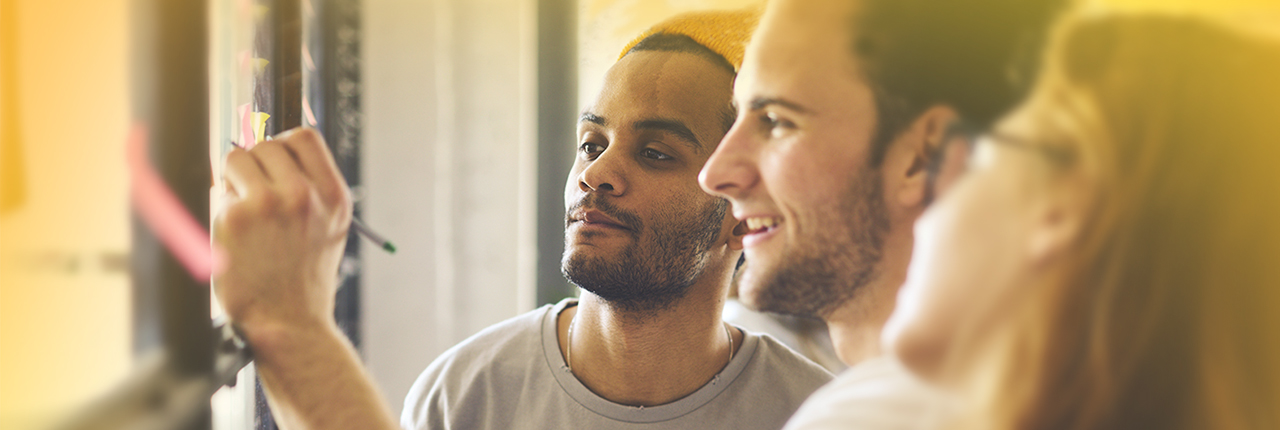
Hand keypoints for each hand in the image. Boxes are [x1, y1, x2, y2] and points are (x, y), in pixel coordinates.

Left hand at [213, 128, 351, 345]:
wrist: (290, 324)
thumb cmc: (304, 279)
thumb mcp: (330, 229)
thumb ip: (312, 190)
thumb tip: (272, 152)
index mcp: (333, 195)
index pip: (303, 138)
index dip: (282, 145)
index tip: (272, 163)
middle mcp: (304, 194)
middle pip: (266, 145)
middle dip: (254, 165)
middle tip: (253, 196)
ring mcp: (268, 203)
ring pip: (236, 160)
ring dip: (234, 181)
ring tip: (244, 215)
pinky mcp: (235, 217)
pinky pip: (219, 193)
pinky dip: (223, 210)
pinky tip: (235, 238)